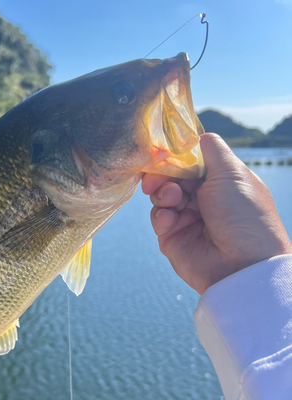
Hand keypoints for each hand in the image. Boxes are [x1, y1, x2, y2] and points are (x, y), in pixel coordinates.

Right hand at [142, 133, 291, 294]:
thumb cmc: (243, 215)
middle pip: (171, 176)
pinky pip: (158, 218)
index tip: (160, 153)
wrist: (241, 264)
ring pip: (161, 195)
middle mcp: (202, 198)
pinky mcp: (172, 237)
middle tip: (156, 178)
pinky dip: (162, 215)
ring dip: (163, 193)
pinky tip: (172, 218)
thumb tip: (194, 135)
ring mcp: (186, 217)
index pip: (189, 161)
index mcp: (219, 181)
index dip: (174, 156)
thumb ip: (210, 149)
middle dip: (162, 174)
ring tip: (174, 200)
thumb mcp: (232, 173)